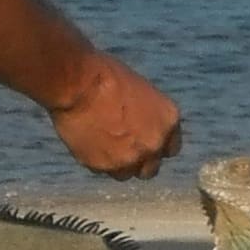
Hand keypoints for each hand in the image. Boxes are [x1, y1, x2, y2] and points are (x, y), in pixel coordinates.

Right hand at [49, 51, 181, 179]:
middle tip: (122, 149)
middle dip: (138, 161)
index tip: (144, 143)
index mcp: (168, 121)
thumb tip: (140, 128)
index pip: (171, 149)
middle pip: (150, 168)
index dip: (156, 147)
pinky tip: (87, 143)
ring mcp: (130, 159)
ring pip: (126, 174)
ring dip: (117, 164)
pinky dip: (96, 161)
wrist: (77, 84)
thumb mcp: (140, 91)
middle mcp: (154, 144)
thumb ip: (147, 116)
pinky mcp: (105, 167)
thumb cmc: (106, 75)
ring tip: (101, 145)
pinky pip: (102, 171)